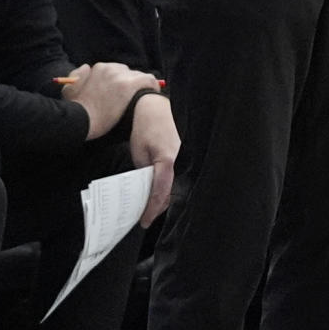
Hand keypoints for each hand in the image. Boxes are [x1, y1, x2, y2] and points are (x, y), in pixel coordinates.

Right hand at [62, 62, 160, 140]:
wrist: (82, 120)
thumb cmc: (76, 108)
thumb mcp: (70, 88)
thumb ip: (78, 75)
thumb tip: (87, 67)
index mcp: (99, 68)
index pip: (116, 71)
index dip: (119, 82)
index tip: (120, 93)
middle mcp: (111, 68)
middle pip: (128, 72)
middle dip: (129, 84)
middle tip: (131, 98)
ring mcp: (120, 76)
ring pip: (138, 76)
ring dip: (140, 87)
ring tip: (143, 98)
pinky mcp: (129, 85)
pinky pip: (149, 80)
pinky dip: (153, 86)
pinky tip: (154, 93)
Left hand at [129, 93, 178, 226]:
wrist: (156, 108)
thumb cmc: (145, 128)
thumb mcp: (139, 153)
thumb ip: (144, 175)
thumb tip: (146, 194)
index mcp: (168, 160)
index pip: (160, 193)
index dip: (152, 210)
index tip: (144, 221)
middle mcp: (182, 161)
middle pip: (172, 194)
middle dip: (159, 208)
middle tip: (146, 217)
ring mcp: (188, 159)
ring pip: (178, 188)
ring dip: (166, 198)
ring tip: (152, 207)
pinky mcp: (189, 157)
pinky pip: (181, 177)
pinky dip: (171, 187)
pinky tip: (162, 192)